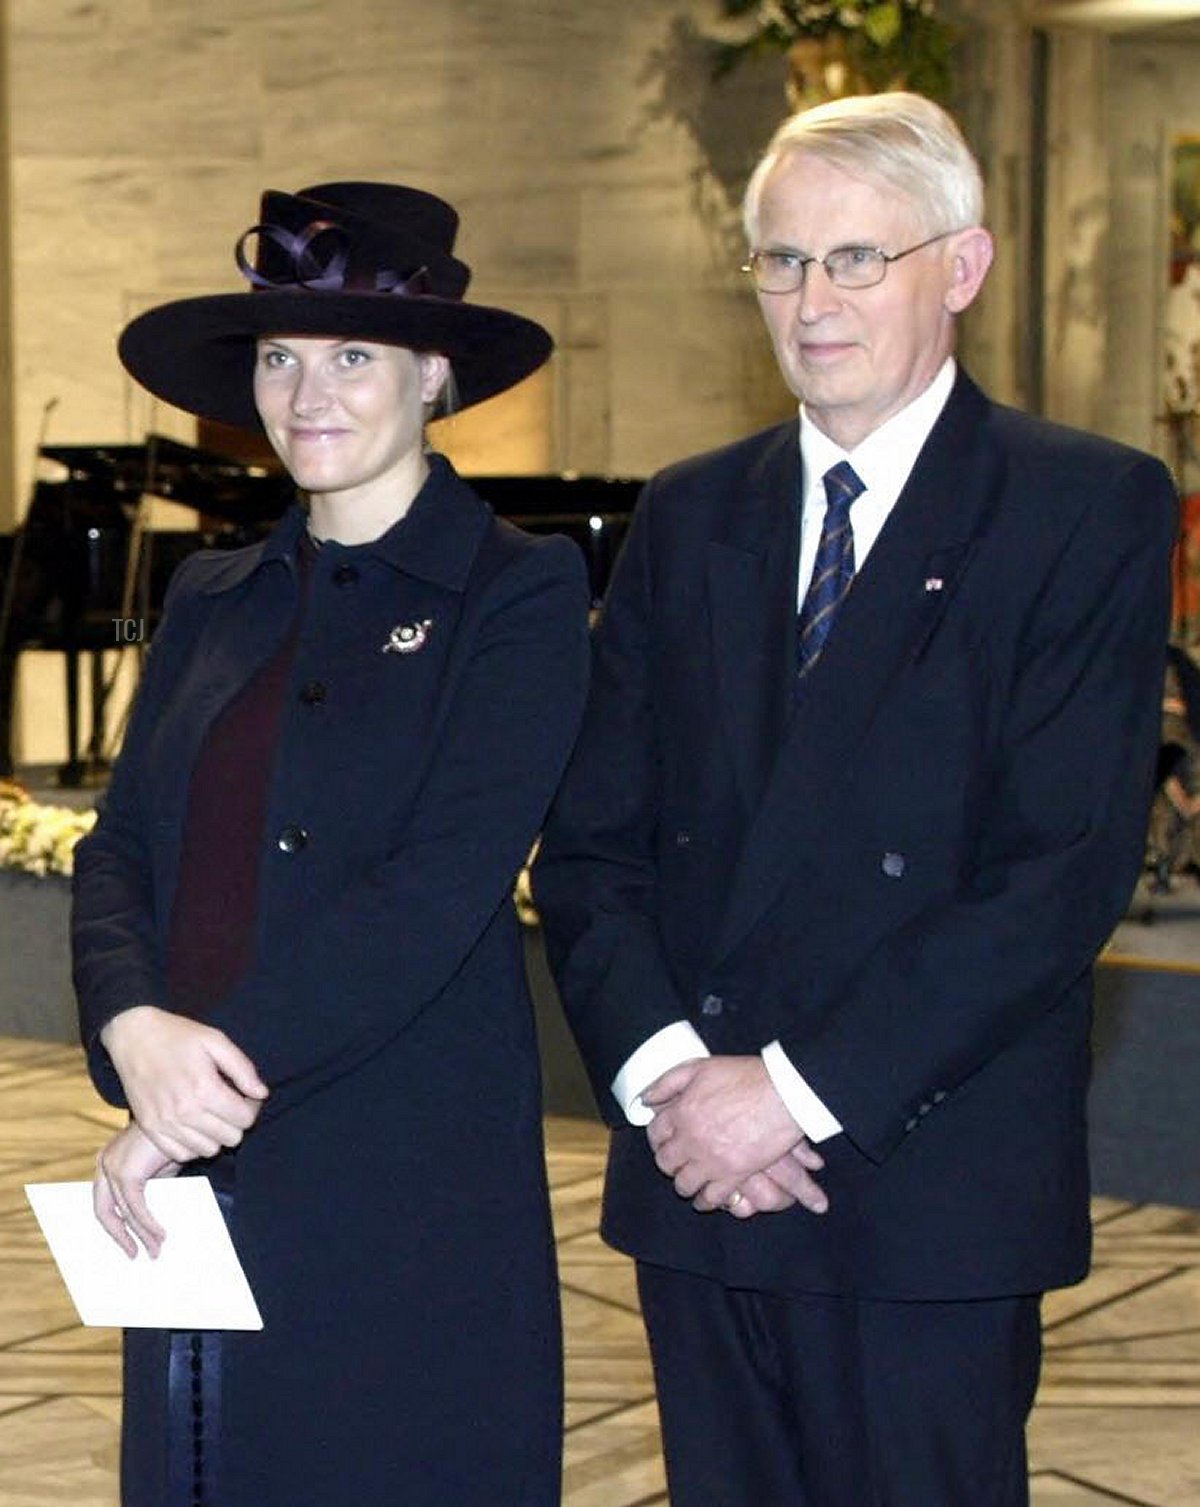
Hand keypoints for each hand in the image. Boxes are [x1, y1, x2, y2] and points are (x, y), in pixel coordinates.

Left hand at [94, 1121, 180, 1258]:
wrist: (185, 1109)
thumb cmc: (177, 1134)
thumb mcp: (162, 1165)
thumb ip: (152, 1187)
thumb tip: (151, 1223)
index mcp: (109, 1161)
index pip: (104, 1203)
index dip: (115, 1228)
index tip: (129, 1246)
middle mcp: (105, 1163)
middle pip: (104, 1212)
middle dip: (121, 1237)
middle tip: (136, 1255)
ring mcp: (113, 1167)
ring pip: (123, 1213)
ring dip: (142, 1235)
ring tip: (157, 1250)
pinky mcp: (126, 1171)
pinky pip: (135, 1208)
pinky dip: (148, 1225)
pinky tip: (161, 1235)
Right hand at [101, 1005, 268, 1162]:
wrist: (133, 1036)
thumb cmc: (178, 1035)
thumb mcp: (216, 1041)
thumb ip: (243, 1069)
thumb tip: (261, 1093)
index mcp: (205, 1089)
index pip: (245, 1119)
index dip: (252, 1107)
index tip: (245, 1095)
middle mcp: (185, 1112)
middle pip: (230, 1138)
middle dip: (236, 1122)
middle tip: (229, 1103)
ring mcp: (164, 1123)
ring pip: (208, 1150)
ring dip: (215, 1135)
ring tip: (211, 1113)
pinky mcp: (149, 1128)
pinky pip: (181, 1154)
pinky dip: (192, 1144)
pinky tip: (193, 1124)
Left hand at [643, 1056, 828, 1214]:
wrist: (782, 1093)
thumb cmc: (745, 1076)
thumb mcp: (701, 1067)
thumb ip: (668, 1082)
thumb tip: (646, 1099)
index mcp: (681, 1112)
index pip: (655, 1133)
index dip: (656, 1138)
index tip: (663, 1140)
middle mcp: (691, 1139)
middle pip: (666, 1162)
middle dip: (668, 1162)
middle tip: (676, 1161)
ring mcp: (711, 1160)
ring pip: (684, 1184)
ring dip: (684, 1183)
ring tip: (689, 1180)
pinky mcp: (734, 1175)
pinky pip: (711, 1198)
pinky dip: (706, 1201)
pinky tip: (706, 1198)